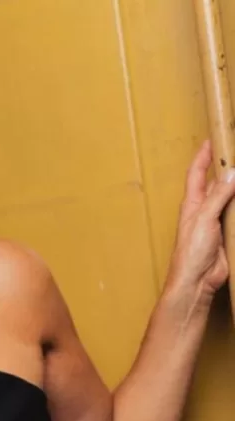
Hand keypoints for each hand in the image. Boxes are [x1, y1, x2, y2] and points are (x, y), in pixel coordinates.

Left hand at [165, 140, 234, 306]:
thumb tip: (232, 173)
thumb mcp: (204, 218)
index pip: (196, 173)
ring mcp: (217, 220)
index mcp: (192, 202)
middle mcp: (204, 208)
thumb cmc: (191, 250)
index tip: (211, 140)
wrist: (198, 279)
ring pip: (231, 198)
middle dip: (228, 169)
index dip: (203, 156)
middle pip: (218, 183)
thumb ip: (218, 197)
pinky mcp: (229, 233)